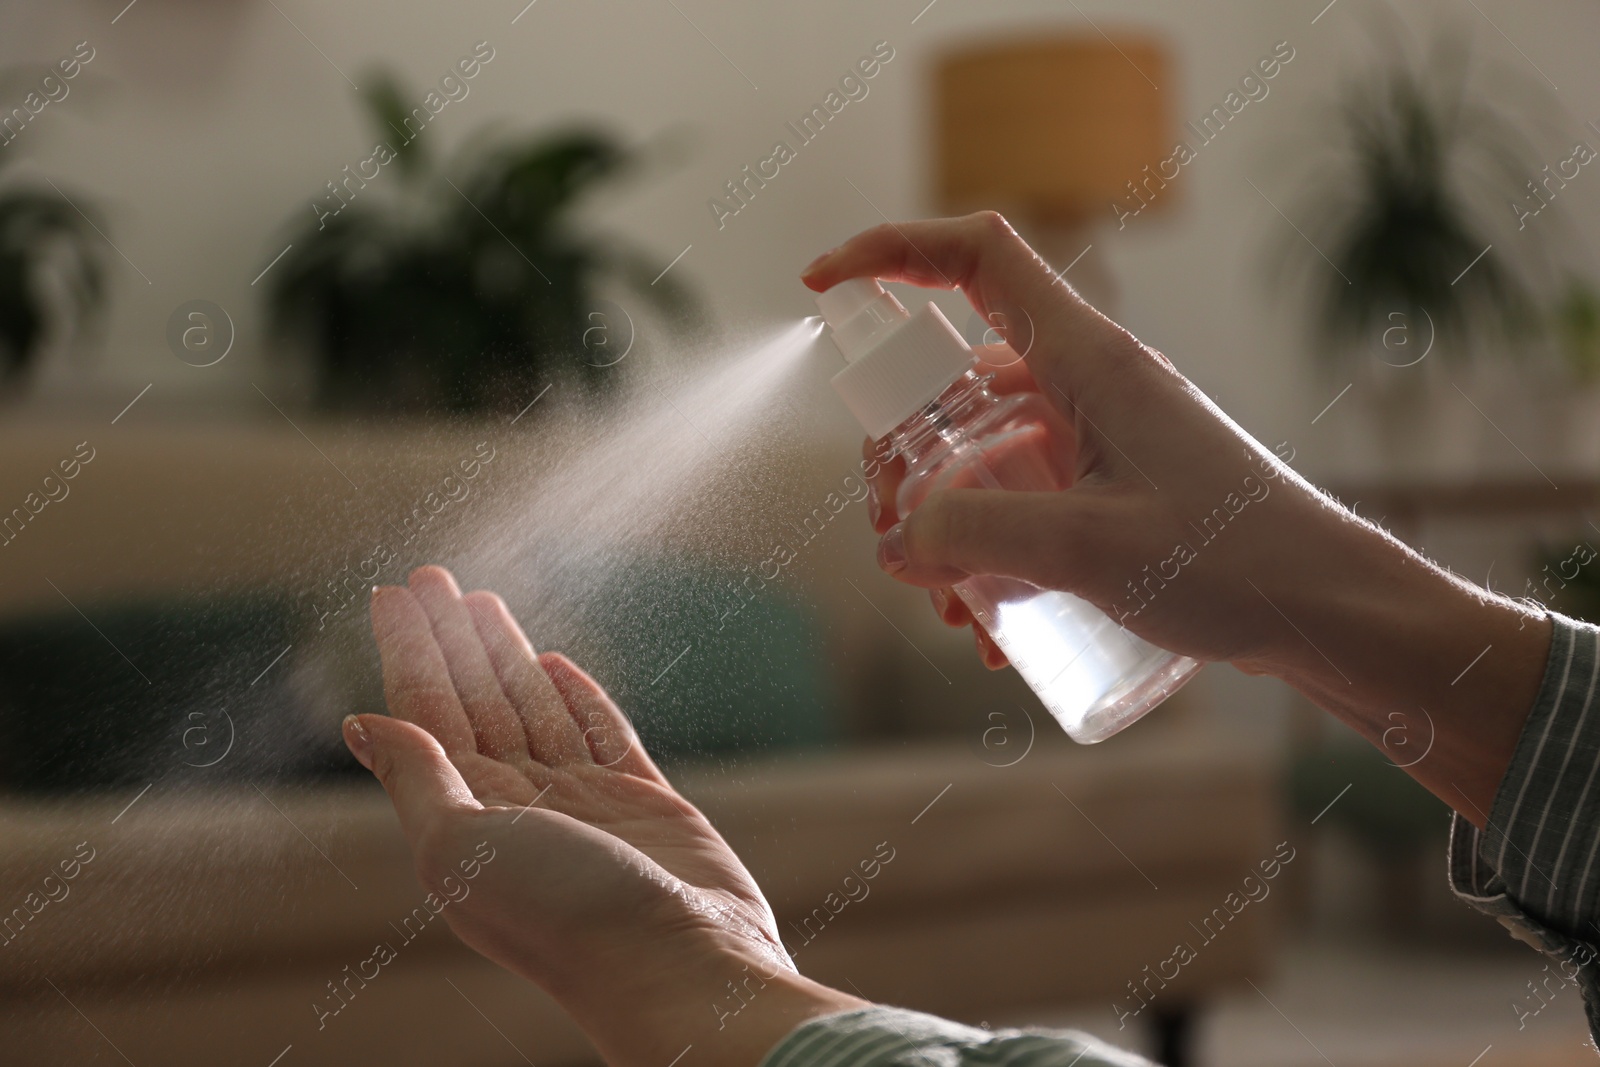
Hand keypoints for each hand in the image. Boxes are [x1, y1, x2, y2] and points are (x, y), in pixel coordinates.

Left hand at [343, 566, 861, 1066]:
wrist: (676, 965)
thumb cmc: (563, 915)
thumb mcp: (461, 846)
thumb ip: (417, 778)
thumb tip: (359, 723)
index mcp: (466, 815)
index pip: (426, 712)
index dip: (407, 651)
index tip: (393, 594)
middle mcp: (518, 805)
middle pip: (473, 702)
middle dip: (449, 640)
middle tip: (432, 577)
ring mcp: (581, 802)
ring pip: (531, 708)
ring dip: (504, 655)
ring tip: (481, 602)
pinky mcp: (641, 803)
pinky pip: (601, 732)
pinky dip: (577, 694)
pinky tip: (555, 662)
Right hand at [803, 213, 1549, 822]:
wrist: (1333, 613)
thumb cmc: (1236, 564)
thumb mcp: (1088, 550)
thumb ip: (976, 537)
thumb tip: (895, 539)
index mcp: (1086, 360)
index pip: (976, 258)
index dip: (891, 253)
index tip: (824, 290)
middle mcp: (1087, 385)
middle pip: (954, 382)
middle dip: (903, 459)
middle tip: (894, 537)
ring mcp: (1100, 438)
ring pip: (983, 455)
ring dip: (948, 526)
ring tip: (956, 613)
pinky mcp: (1113, 489)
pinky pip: (1023, 501)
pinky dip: (992, 554)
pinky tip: (995, 631)